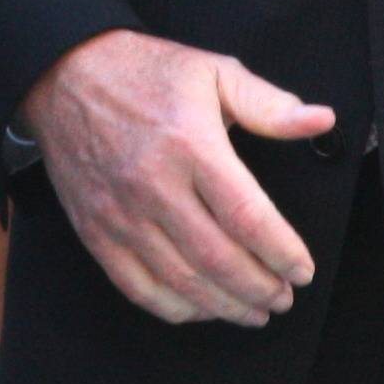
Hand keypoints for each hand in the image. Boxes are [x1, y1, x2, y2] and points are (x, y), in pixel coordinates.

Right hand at [22, 25, 328, 326]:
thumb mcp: (213, 72)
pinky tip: (201, 307)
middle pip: (217, 258)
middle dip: (259, 288)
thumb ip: (269, 104)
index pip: (247, 216)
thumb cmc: (143, 73)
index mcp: (190, 145)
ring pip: (181, 281)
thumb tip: (320, 121)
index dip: (282, 252)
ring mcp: (121, 214)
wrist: (64, 75)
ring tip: (254, 310)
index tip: (302, 269)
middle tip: (283, 297)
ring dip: (225, 305)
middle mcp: (154, 185)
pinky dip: (176, 308)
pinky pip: (138, 287)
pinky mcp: (96, 231)